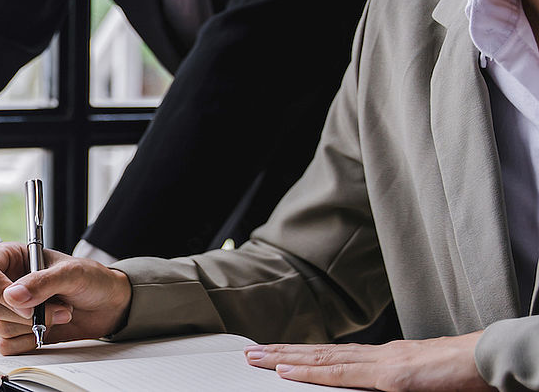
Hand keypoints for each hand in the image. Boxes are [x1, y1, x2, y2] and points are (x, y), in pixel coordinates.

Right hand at [0, 242, 132, 354]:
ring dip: (35, 326)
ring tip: (60, 313)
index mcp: (10, 257)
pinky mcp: (16, 331)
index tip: (26, 301)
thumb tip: (12, 296)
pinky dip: (29, 342)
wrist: (108, 305)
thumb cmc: (91, 280)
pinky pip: (6, 345)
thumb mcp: (72, 273)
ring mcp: (9, 308)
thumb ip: (42, 282)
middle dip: (28, 313)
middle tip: (58, 307)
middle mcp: (4, 282)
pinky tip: (47, 329)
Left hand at [244, 331, 493, 390]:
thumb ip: (392, 381)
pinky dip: (310, 373)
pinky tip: (287, 372)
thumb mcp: (419, 381)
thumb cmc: (462, 375)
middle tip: (250, 354)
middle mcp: (376, 355)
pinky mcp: (389, 376)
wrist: (490, 360)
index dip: (302, 356)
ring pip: (321, 360)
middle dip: (282, 354)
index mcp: (384, 358)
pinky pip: (341, 375)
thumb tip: (372, 387)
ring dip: (285, 360)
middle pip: (319, 354)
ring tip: (257, 359)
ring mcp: (380, 363)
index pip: (333, 356)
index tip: (276, 356)